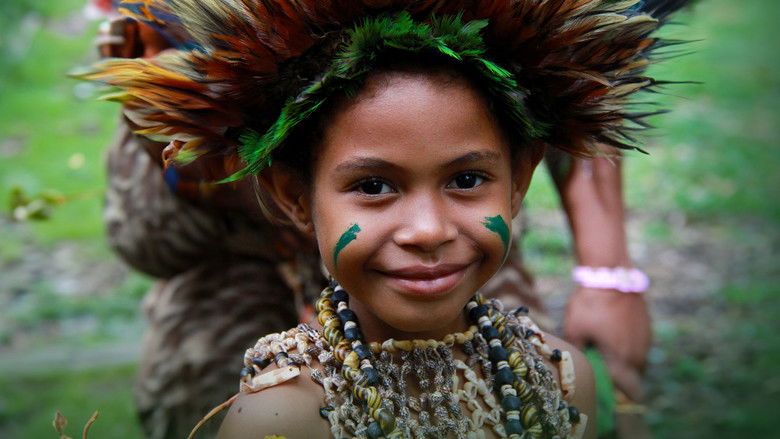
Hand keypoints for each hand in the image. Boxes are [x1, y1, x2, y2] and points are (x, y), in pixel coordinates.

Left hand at [563, 286, 650, 400]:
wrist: (610, 275)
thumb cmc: (590, 305)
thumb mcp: (574, 331)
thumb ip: (575, 353)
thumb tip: (573, 367)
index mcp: (622, 361)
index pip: (632, 392)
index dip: (621, 396)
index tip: (610, 393)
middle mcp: (638, 354)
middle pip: (634, 378)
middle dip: (620, 378)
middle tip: (602, 368)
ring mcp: (645, 340)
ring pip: (637, 361)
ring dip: (624, 361)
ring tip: (605, 347)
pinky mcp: (647, 327)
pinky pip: (639, 345)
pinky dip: (628, 345)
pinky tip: (612, 333)